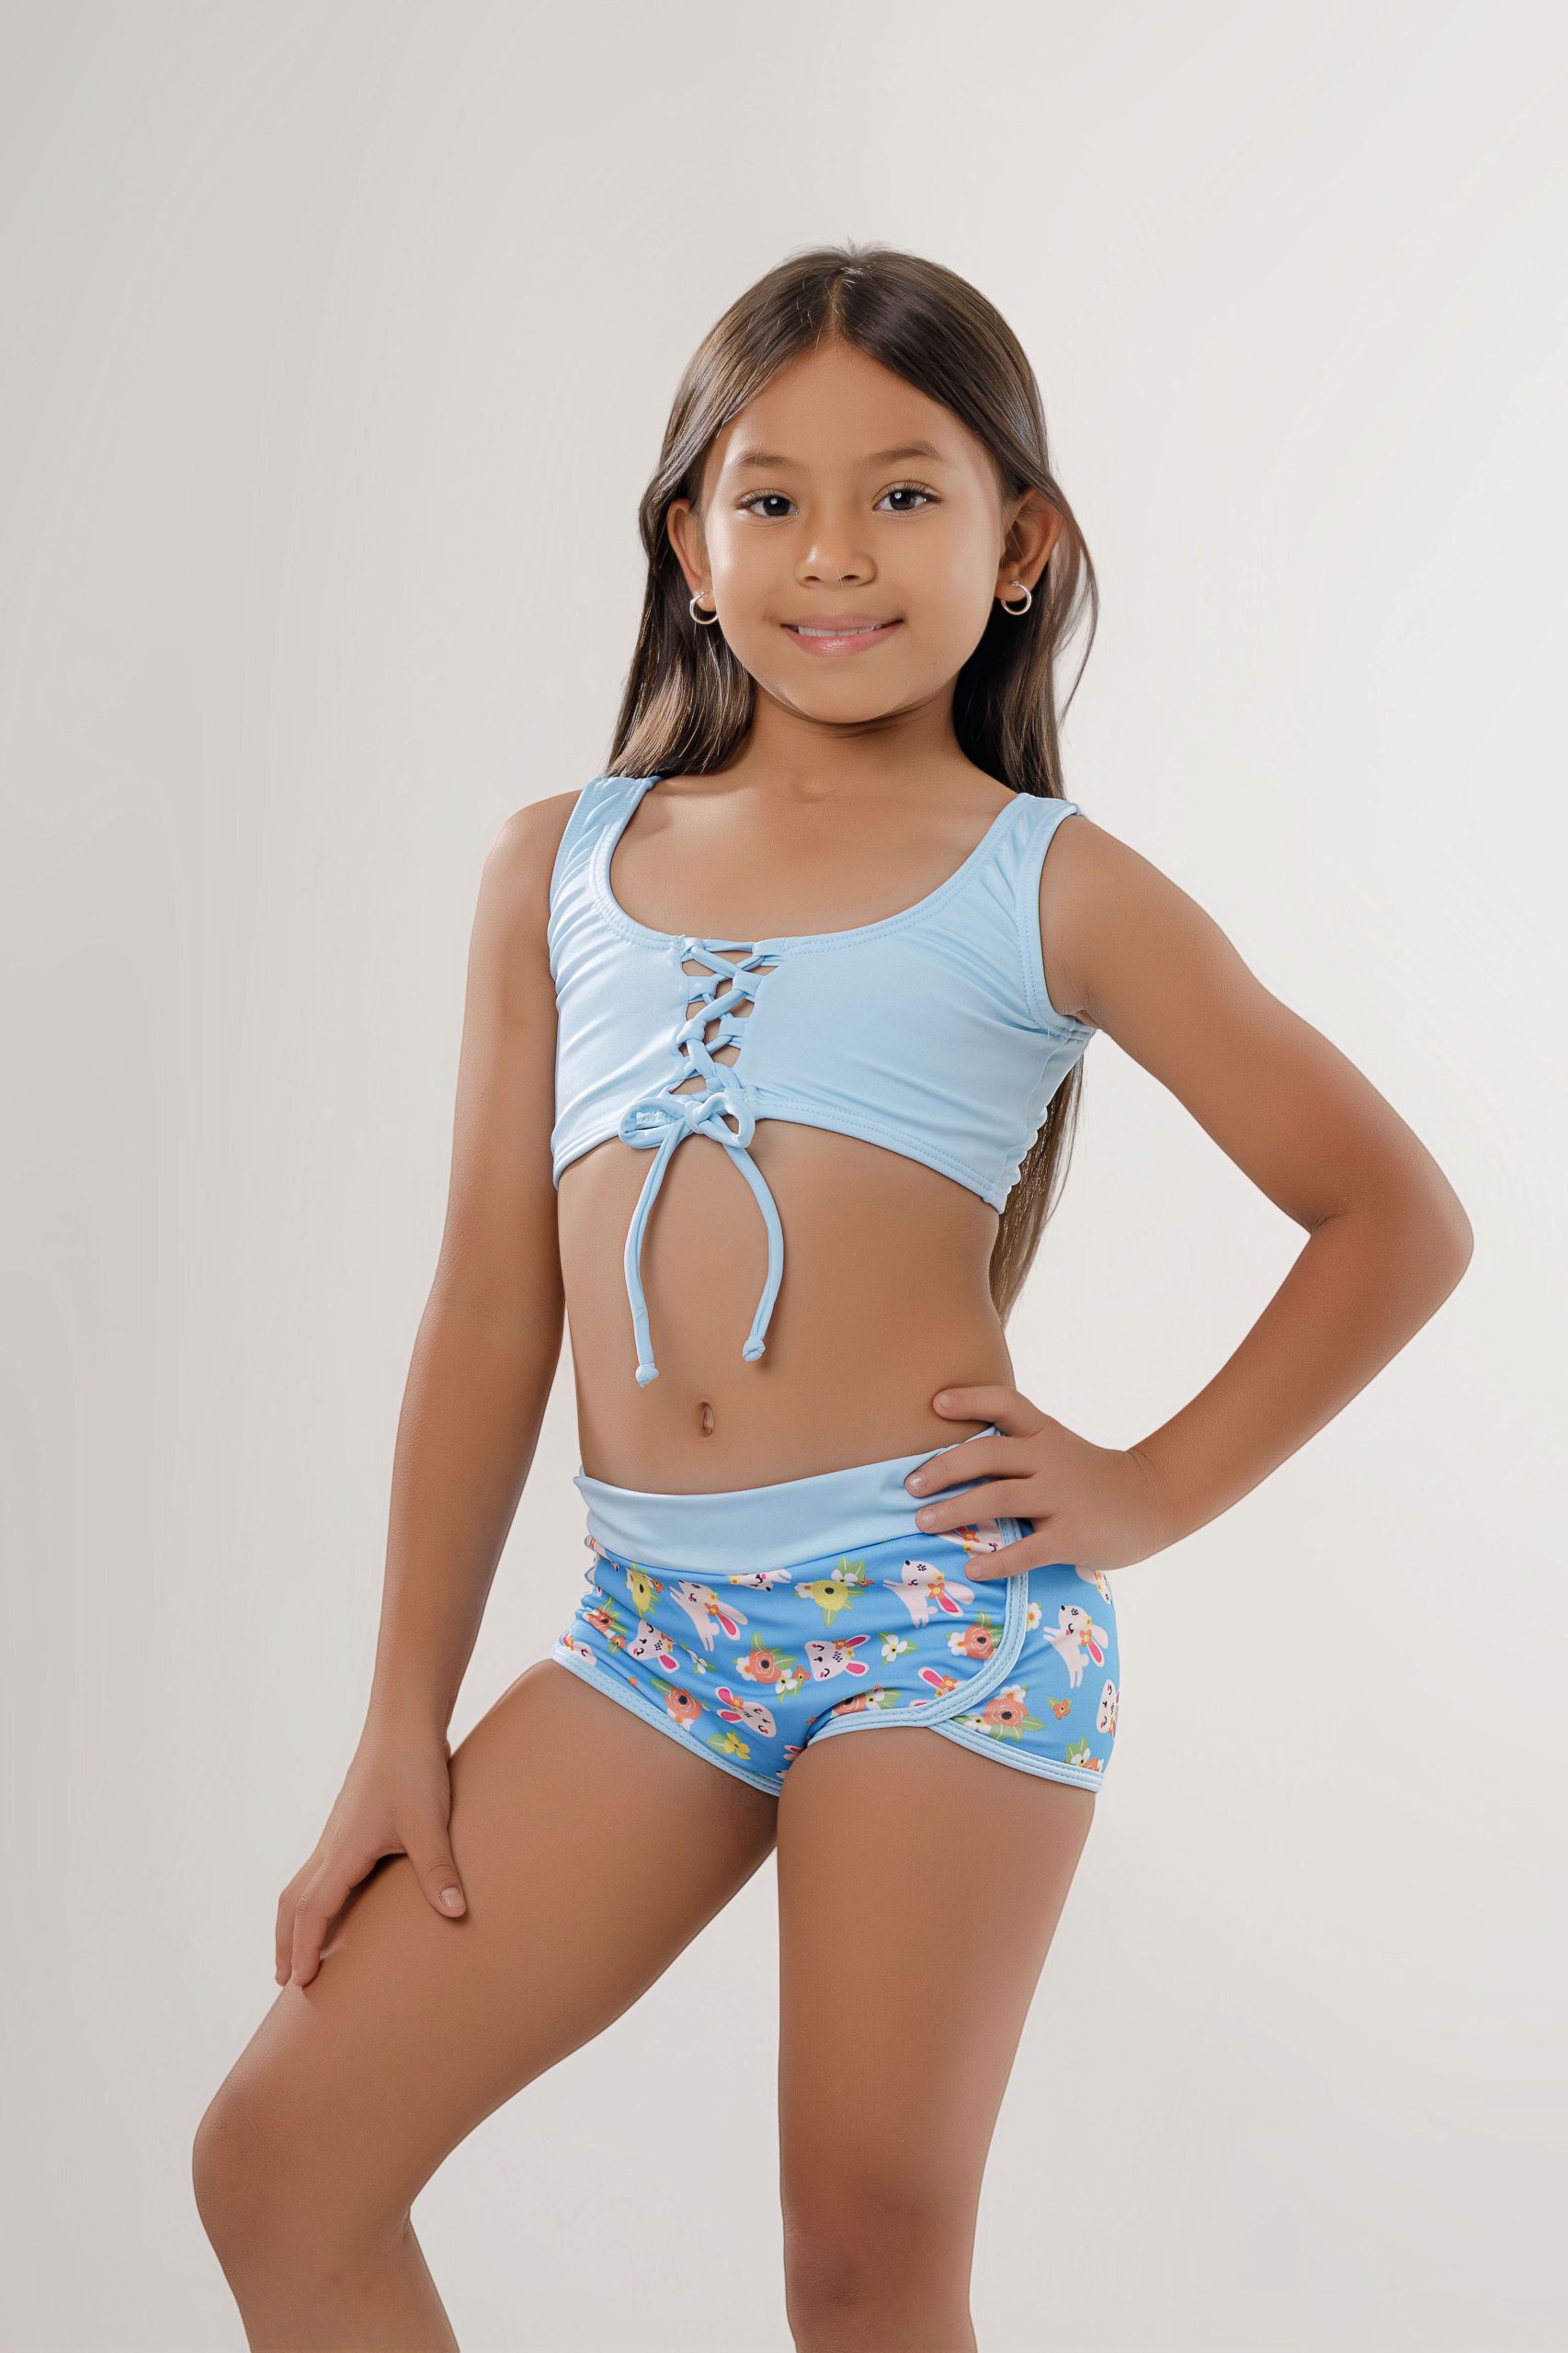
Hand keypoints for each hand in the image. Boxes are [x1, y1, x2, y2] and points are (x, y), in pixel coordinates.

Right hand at [274, 1722, 467, 1989]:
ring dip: (295, 1920)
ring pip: (302, 1884)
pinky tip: (333, 1904)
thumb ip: (439, 1869)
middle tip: (284, 1980)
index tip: (300, 1983)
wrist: (405, 1723)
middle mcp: (331, 1845)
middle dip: (286, 1941)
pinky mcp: (349, 1824)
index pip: (312, 1910)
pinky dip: (313, 1897)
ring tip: (299, 1950)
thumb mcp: (429, 1822)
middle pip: (293, 1901)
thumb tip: (455, 1913)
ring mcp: (337, 1833)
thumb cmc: (414, 1769)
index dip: (304, 1947)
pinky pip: (319, 1870)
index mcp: (343, 1850)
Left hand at [902, 1383, 1181, 1580]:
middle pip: (990, 1453)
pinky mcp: (1073, 1535)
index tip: (936, 1403)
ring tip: (922, 1523)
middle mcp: (1051, 1459)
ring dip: (955, 1511)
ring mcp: (1063, 1497)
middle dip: (945, 1467)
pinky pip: (1027, 1550)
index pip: (1007, 1403)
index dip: (971, 1398)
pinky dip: (996, 1561)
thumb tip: (949, 1461)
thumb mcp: (1057, 1448)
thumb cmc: (1092, 1477)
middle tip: (910, 1485)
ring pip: (1000, 1498)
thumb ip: (1017, 1449)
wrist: (1153, 1500)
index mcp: (1045, 1434)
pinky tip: (972, 1568)